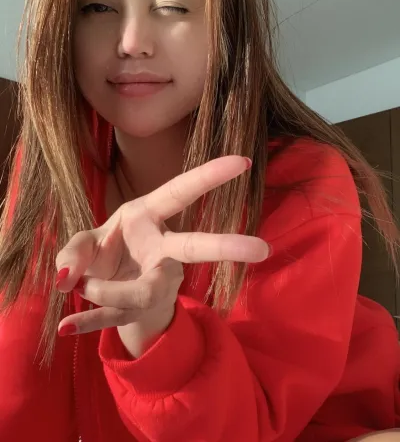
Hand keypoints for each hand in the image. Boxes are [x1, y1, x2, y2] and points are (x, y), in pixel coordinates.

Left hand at [55, 156, 269, 356]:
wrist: (108, 291)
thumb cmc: (105, 254)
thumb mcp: (86, 243)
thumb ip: (74, 251)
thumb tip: (68, 277)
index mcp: (147, 217)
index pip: (181, 192)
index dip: (210, 176)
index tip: (242, 161)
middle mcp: (160, 249)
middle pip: (194, 246)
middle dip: (225, 247)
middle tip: (261, 249)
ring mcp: (155, 281)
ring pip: (143, 291)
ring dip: (106, 291)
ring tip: (77, 287)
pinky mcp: (138, 309)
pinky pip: (115, 316)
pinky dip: (89, 322)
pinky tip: (66, 327)